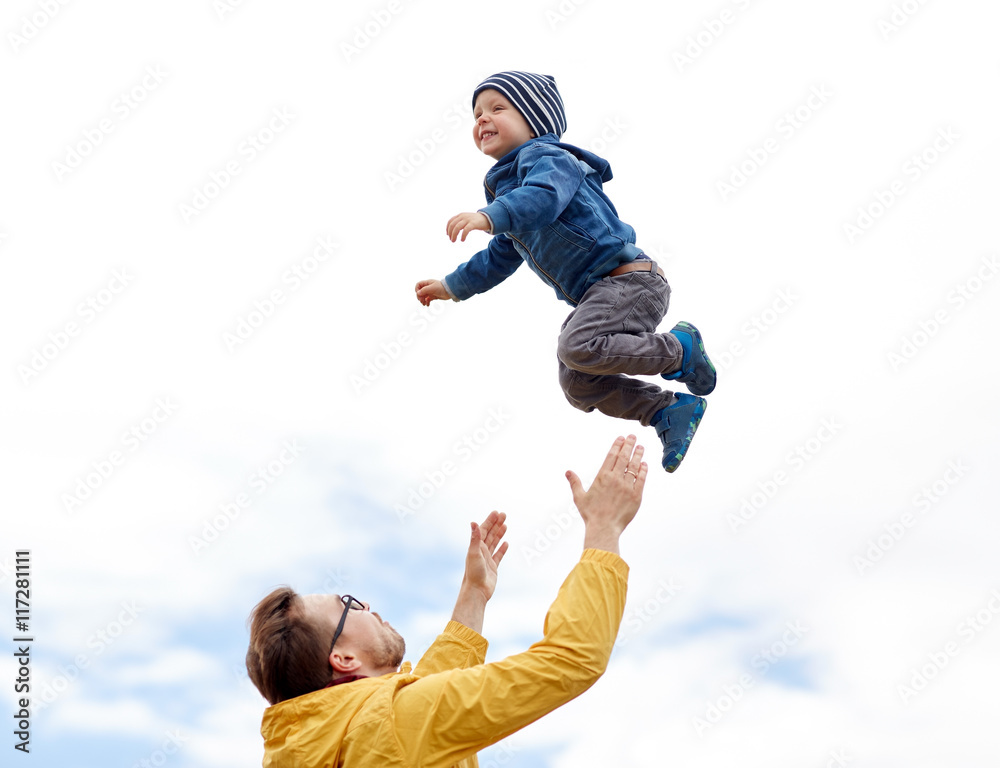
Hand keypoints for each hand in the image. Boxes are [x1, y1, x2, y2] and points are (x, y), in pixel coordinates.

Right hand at [415, 279, 449, 305]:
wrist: (450, 291)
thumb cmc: (441, 287)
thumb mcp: (432, 288)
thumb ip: (424, 290)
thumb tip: (418, 293)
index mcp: (427, 283)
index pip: (418, 285)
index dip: (417, 290)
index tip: (419, 294)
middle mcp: (428, 287)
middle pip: (420, 292)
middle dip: (420, 297)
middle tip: (422, 301)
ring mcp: (431, 292)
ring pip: (423, 296)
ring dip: (423, 300)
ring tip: (424, 304)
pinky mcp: (433, 296)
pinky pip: (428, 300)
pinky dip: (427, 302)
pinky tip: (428, 305)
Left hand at [447, 212, 489, 241]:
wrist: (487, 218)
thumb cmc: (476, 221)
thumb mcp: (466, 219)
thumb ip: (460, 223)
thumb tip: (453, 231)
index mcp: (460, 215)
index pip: (450, 221)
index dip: (447, 228)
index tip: (448, 235)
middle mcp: (463, 216)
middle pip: (452, 225)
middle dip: (450, 233)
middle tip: (451, 240)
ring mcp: (468, 219)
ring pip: (457, 227)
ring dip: (454, 235)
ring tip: (454, 240)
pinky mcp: (473, 223)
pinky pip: (465, 230)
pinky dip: (462, 235)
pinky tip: (462, 240)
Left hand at [463, 511, 508, 601]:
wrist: (476, 591)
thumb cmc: (473, 573)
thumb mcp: (474, 553)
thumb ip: (475, 538)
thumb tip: (473, 522)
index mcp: (476, 546)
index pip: (484, 530)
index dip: (490, 521)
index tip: (496, 513)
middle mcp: (481, 551)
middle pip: (490, 534)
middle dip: (496, 524)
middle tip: (504, 514)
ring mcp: (487, 559)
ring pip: (494, 543)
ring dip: (500, 534)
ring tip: (505, 525)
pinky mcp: (493, 567)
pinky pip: (498, 555)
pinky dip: (502, 549)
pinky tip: (506, 543)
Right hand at [566, 436, 647, 554]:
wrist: (604, 528)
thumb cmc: (591, 514)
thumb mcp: (580, 497)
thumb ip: (575, 483)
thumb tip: (568, 472)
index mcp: (602, 477)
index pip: (611, 456)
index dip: (617, 445)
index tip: (621, 438)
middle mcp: (616, 479)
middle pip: (624, 457)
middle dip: (629, 445)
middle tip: (633, 436)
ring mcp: (627, 487)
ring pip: (634, 467)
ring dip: (638, 455)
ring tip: (641, 447)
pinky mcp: (636, 496)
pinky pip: (641, 480)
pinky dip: (643, 471)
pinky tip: (644, 464)